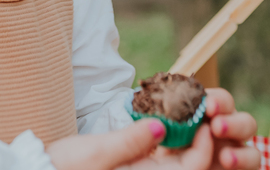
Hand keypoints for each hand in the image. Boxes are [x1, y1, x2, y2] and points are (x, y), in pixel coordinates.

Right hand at [47, 88, 259, 169]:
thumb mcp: (98, 152)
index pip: (191, 168)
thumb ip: (131, 142)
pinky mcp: (132, 169)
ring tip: (182, 108)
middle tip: (198, 107)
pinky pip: (158, 156)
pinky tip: (161, 117)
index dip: (203, 145)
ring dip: (182, 137)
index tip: (203, 116)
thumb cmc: (65, 168)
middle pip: (187, 164)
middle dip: (197, 138)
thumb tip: (163, 127)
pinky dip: (164, 138)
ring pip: (174, 159)